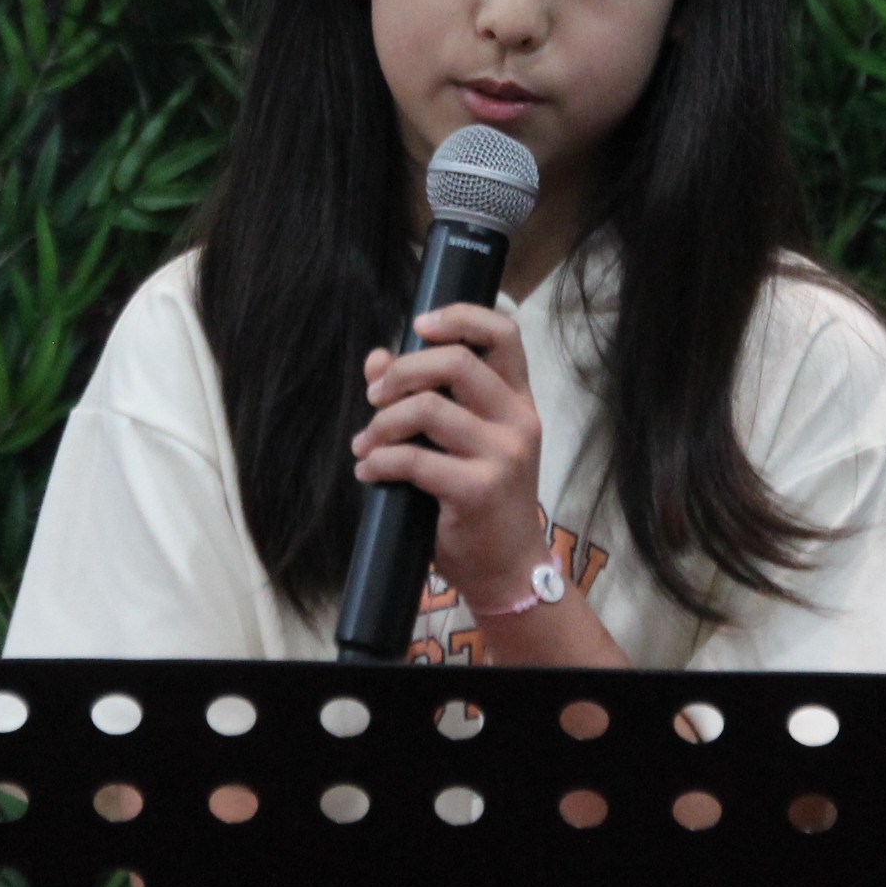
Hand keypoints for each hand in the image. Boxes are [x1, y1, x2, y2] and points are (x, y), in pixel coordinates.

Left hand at [354, 302, 546, 614]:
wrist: (508, 568)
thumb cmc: (481, 500)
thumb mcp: (462, 442)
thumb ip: (425, 396)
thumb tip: (376, 359)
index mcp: (519, 400)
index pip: (504, 334)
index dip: (459, 318)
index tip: (419, 326)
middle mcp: (518, 420)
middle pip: (456, 362)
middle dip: (402, 372)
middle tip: (375, 397)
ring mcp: (503, 455)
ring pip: (428, 407)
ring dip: (382, 423)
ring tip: (366, 444)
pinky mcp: (479, 490)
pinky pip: (414, 459)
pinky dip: (379, 461)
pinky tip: (370, 471)